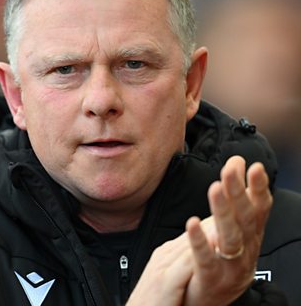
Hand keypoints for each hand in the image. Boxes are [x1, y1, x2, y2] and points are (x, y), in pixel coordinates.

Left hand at [127, 156, 271, 305]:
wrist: (209, 297)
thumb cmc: (220, 254)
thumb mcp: (232, 223)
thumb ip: (236, 193)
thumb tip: (238, 160)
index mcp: (250, 233)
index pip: (259, 208)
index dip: (258, 188)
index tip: (253, 167)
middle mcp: (245, 249)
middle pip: (244, 219)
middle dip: (238, 193)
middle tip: (229, 171)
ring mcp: (230, 266)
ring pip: (230, 237)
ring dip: (223, 212)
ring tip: (215, 189)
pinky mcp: (211, 278)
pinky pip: (205, 259)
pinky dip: (199, 241)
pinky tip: (192, 223)